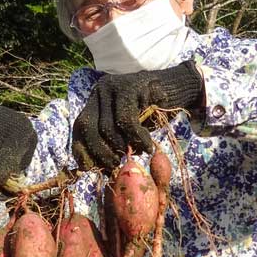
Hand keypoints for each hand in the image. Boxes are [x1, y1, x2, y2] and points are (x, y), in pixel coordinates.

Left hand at [72, 60, 203, 169]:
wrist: (177, 90)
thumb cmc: (151, 114)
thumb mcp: (126, 130)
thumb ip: (111, 142)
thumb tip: (93, 169)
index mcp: (95, 102)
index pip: (79, 127)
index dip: (81, 149)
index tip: (90, 168)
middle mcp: (99, 91)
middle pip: (88, 127)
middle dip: (99, 152)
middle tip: (115, 164)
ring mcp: (113, 87)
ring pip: (106, 127)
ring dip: (121, 146)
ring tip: (135, 153)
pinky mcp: (129, 87)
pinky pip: (126, 122)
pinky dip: (137, 138)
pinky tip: (147, 145)